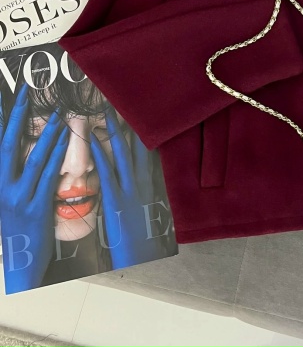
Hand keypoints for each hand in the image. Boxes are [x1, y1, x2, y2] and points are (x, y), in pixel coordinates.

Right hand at [0, 84, 69, 292]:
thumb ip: (13, 172)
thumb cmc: (20, 226)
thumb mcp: (8, 198)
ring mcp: (18, 199)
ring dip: (46, 133)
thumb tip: (20, 146)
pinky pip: (48, 176)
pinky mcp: (36, 208)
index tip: (2, 96)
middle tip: (27, 92)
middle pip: (8, 145)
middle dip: (17, 117)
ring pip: (33, 159)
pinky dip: (57, 154)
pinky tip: (66, 138)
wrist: (22, 262)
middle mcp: (1, 188)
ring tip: (56, 111)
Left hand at [91, 106, 162, 268]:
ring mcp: (131, 190)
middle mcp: (144, 182)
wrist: (144, 255)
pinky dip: (100, 155)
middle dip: (130, 125)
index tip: (140, 115)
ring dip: (114, 132)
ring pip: (123, 154)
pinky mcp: (116, 200)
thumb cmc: (144, 235)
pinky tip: (93, 141)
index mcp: (152, 183)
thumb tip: (138, 175)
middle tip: (122, 104)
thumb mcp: (149, 208)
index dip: (144, 132)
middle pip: (138, 146)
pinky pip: (108, 172)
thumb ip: (144, 189)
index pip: (150, 151)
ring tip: (107, 112)